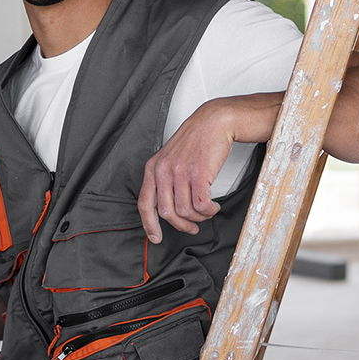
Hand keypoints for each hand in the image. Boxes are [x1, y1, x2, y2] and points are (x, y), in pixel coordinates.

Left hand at [140, 97, 251, 242]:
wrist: (214, 122)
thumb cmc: (196, 140)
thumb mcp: (172, 158)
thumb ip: (166, 179)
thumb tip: (169, 208)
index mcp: (153, 168)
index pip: (144, 203)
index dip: (149, 225)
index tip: (155, 237)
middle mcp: (163, 170)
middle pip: (166, 212)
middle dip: (181, 225)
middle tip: (192, 228)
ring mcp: (180, 172)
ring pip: (185, 211)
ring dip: (199, 217)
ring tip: (207, 212)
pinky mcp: (198, 173)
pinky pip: (200, 205)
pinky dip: (208, 211)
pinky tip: (213, 207)